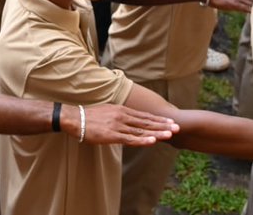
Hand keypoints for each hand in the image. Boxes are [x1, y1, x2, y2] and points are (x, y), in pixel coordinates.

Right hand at [61, 103, 177, 146]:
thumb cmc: (90, 117)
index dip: (158, 119)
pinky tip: (152, 141)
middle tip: (177, 127)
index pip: (144, 116)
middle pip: (147, 122)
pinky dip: (143, 140)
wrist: (75, 118)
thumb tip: (129, 122)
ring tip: (170, 134)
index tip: (170, 122)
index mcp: (122, 110)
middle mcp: (123, 116)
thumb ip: (120, 117)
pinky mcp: (112, 135)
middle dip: (163, 125)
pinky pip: (130, 139)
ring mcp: (118, 125)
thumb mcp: (108, 112)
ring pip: (141, 130)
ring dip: (157, 133)